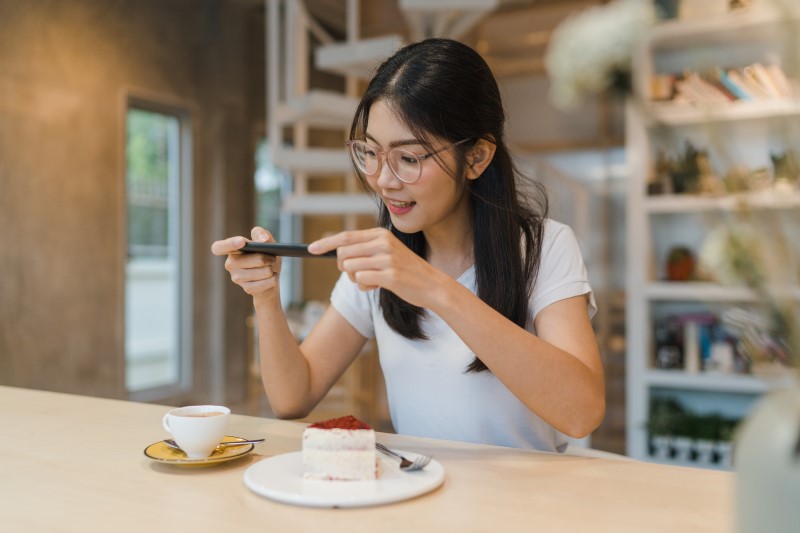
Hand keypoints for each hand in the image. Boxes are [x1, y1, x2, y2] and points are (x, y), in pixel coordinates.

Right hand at [210, 227, 281, 298]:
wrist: (272, 276)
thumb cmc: (267, 256)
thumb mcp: (268, 242)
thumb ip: (263, 234)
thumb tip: (262, 240)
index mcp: (232, 249)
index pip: (218, 247)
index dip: (228, 244)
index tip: (242, 241)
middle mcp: (230, 264)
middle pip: (254, 260)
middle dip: (267, 258)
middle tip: (272, 258)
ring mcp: (237, 277)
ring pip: (262, 272)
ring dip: (271, 269)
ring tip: (271, 268)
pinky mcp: (247, 288)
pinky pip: (265, 283)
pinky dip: (272, 279)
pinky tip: (271, 278)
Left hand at [309, 228, 443, 308]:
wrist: (431, 284)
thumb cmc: (405, 270)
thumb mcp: (386, 253)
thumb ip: (365, 250)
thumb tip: (337, 253)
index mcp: (380, 234)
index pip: (346, 236)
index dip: (326, 243)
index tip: (311, 249)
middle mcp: (382, 243)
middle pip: (343, 254)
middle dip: (344, 267)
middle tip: (358, 273)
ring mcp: (387, 258)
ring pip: (350, 268)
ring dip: (355, 278)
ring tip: (371, 280)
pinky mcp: (389, 275)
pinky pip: (361, 280)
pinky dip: (365, 286)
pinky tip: (378, 286)